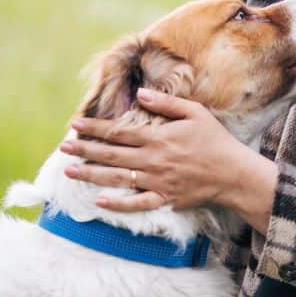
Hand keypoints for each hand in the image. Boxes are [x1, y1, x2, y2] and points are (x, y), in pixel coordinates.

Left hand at [60, 88, 276, 229]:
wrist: (233, 173)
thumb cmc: (215, 140)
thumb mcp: (194, 112)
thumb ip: (166, 103)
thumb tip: (140, 93)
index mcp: (157, 137)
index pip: (118, 132)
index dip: (94, 127)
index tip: (74, 124)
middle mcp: (152, 160)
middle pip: (110, 155)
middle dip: (84, 150)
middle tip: (62, 148)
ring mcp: (156, 181)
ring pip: (116, 178)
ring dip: (91, 174)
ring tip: (69, 171)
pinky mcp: (164, 199)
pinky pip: (137, 203)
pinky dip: (117, 203)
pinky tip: (99, 200)